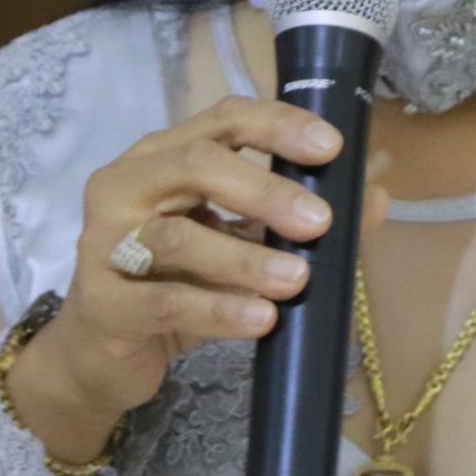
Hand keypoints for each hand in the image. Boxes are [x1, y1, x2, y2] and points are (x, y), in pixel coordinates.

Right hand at [15, 96, 373, 447]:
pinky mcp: (102, 303)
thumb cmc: (174, 284)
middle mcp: (126, 185)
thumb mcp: (236, 244)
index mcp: (161, 156)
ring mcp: (105, 243)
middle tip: (321, 222)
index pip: (223, 120)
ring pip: (179, 238)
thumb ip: (294, 218)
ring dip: (246, 258)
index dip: (278, 126)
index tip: (332, 148)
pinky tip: (261, 320)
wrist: (102, 354)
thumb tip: (374, 195)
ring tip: (298, 279)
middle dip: (266, 191)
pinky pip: (165, 302)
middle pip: (197, 165)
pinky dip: (219, 310)